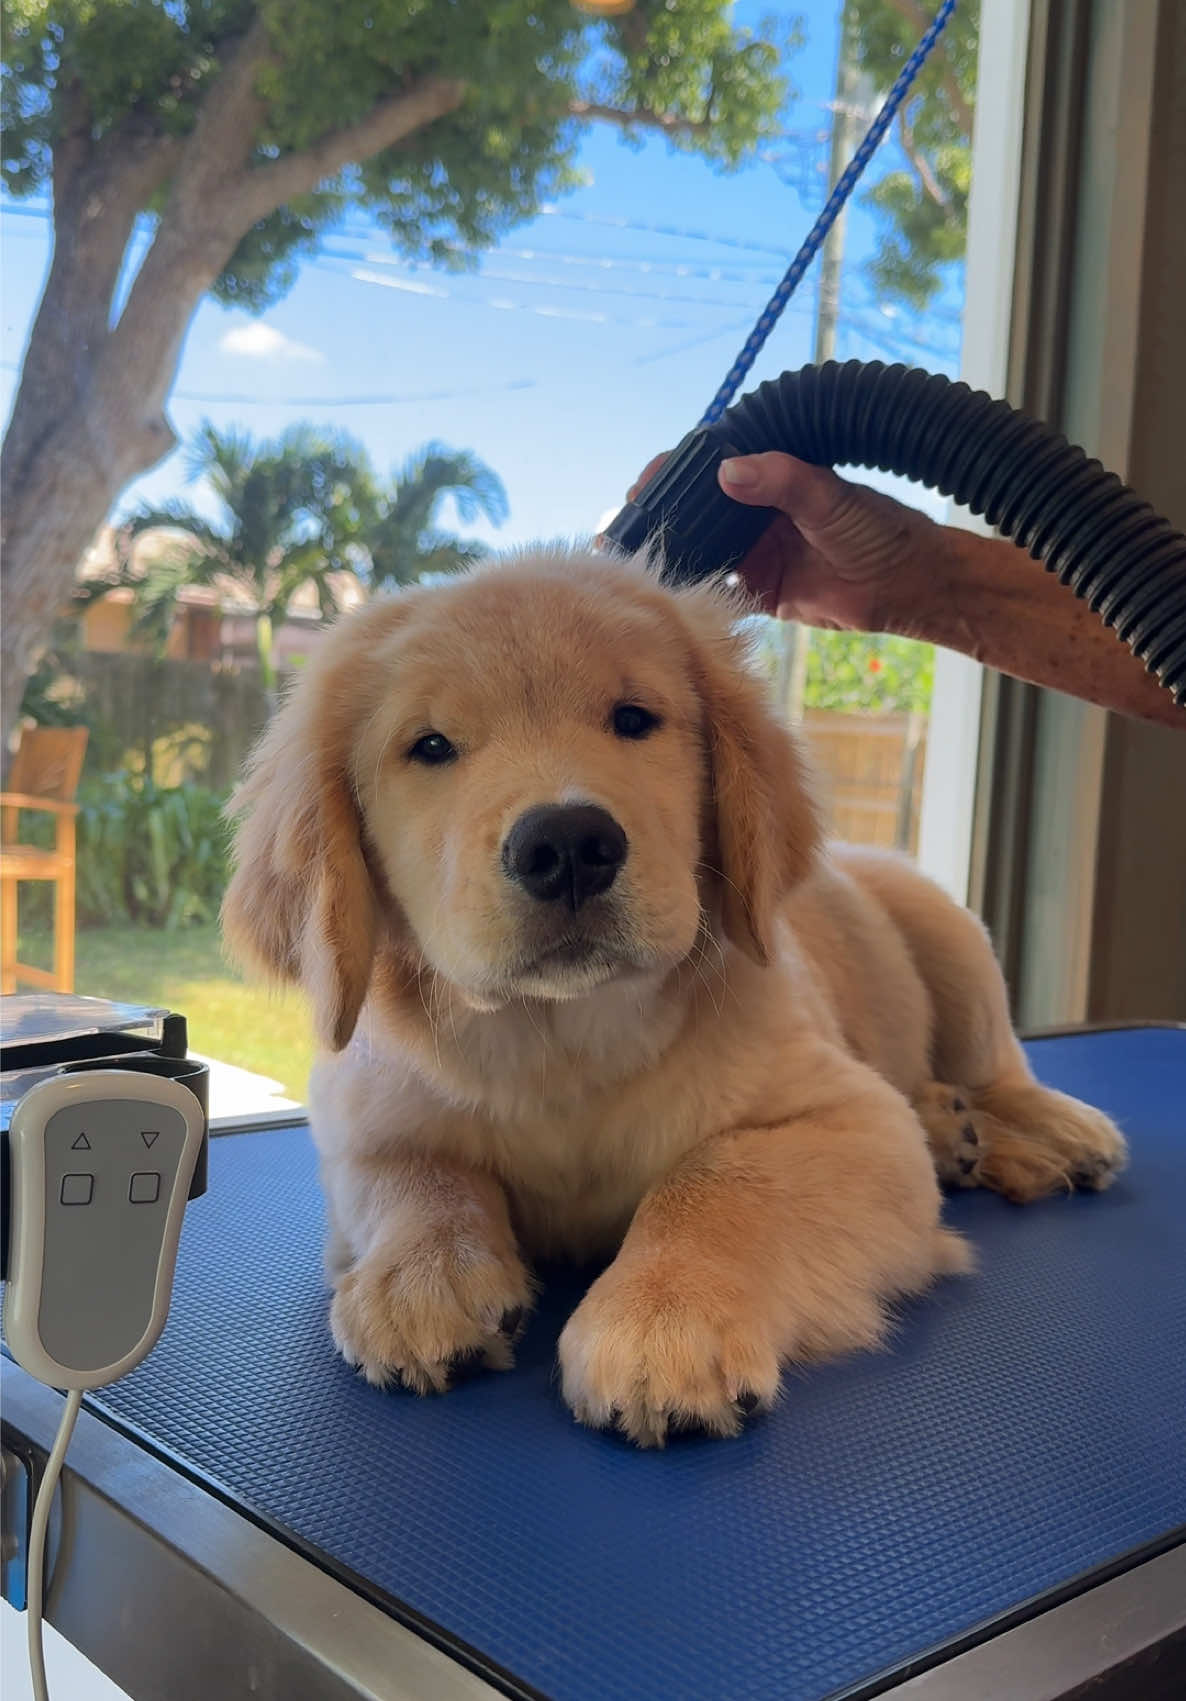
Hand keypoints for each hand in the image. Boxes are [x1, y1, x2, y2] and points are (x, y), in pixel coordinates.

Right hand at [627, 451, 941, 633]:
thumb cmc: (880, 530)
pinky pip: (721, 594)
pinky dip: (697, 597)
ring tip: (633, 567)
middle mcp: (758, 515)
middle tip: (622, 530)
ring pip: (703, 555)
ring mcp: (758, 554)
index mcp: (772, 479)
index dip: (672, 476)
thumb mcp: (831, 498)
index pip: (710, 469)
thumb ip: (782, 482)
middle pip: (697, 515)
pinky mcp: (764, 593)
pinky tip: (669, 600)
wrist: (911, 587)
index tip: (644, 486)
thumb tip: (729, 471)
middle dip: (660, 521)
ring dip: (671, 559)